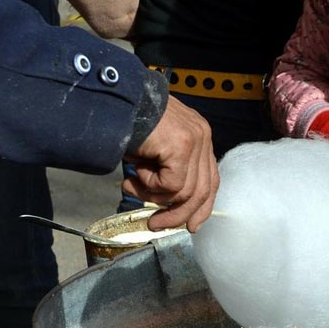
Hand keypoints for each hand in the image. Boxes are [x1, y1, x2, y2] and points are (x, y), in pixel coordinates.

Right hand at [123, 96, 218, 231]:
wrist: (117, 102)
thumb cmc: (130, 124)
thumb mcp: (155, 152)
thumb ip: (166, 173)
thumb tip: (166, 204)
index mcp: (200, 136)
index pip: (211, 180)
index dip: (202, 206)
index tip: (191, 225)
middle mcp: (202, 136)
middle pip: (203, 190)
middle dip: (179, 213)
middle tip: (156, 225)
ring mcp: (195, 140)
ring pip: (185, 191)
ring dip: (154, 196)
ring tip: (132, 185)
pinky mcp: (183, 145)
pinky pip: (171, 184)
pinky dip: (150, 184)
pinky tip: (136, 171)